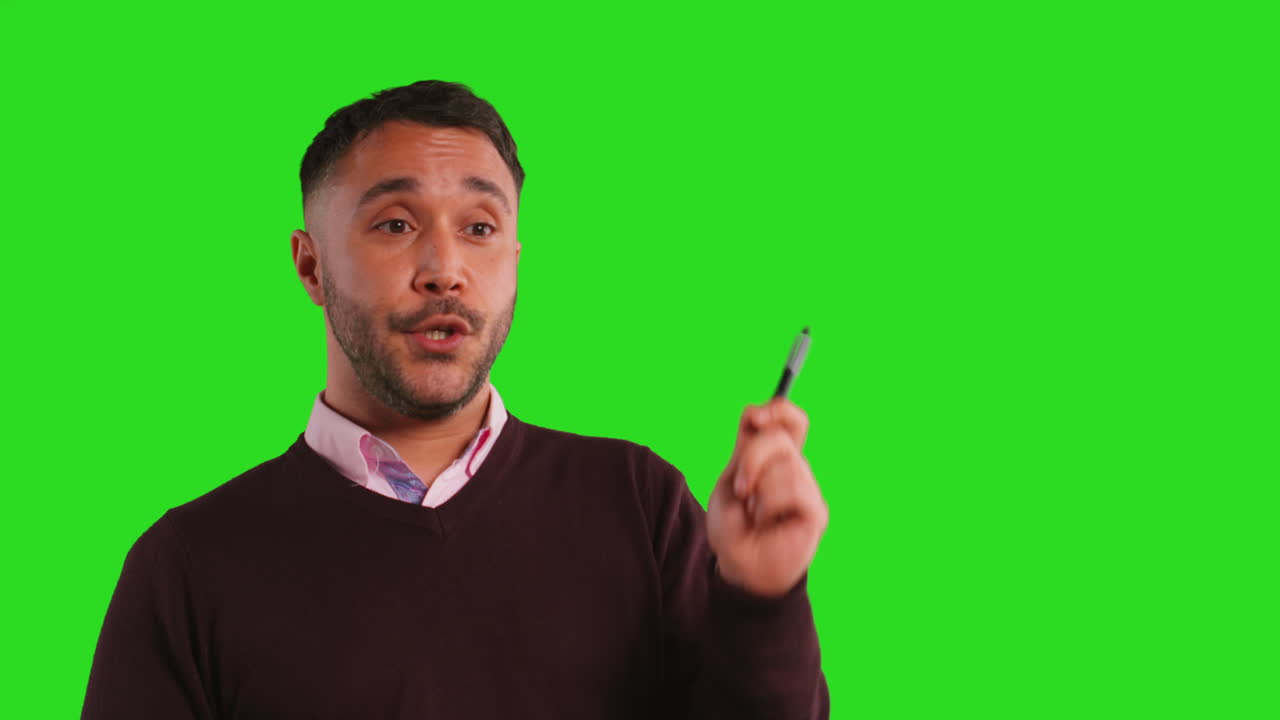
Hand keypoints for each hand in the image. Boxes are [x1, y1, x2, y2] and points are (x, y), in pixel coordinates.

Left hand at [706, 398, 828, 597]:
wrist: (738, 568)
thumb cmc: (735, 528)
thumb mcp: (731, 479)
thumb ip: (746, 447)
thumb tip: (756, 411)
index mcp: (778, 459)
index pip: (792, 420)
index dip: (778, 410)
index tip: (754, 418)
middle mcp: (797, 470)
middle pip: (781, 437)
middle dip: (751, 457)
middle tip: (740, 488)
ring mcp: (808, 490)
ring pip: (787, 464)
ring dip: (759, 488)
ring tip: (754, 512)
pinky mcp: (816, 512)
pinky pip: (795, 489)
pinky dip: (770, 503)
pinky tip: (766, 521)